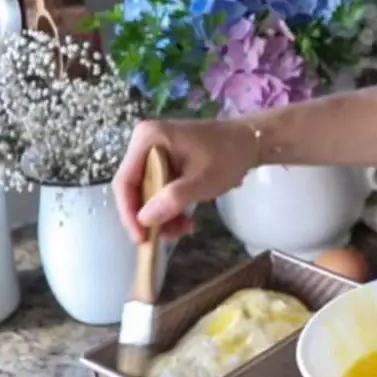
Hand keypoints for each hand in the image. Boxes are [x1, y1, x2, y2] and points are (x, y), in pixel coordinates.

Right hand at [113, 118, 256, 242]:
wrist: (251, 142)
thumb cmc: (228, 156)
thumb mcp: (202, 181)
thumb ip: (173, 199)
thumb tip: (144, 219)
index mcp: (147, 139)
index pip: (125, 181)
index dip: (129, 212)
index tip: (141, 237)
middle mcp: (144, 143)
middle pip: (135, 189)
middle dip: (150, 216)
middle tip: (168, 237)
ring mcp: (154, 152)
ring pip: (148, 192)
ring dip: (162, 215)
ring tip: (184, 229)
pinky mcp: (165, 162)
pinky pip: (159, 189)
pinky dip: (170, 206)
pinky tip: (186, 220)